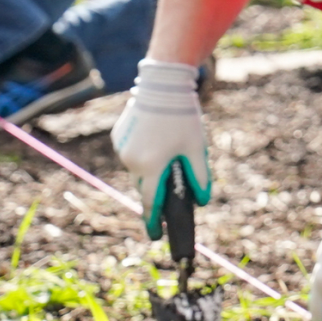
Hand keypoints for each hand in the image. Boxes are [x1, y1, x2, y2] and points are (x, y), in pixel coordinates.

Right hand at [112, 59, 210, 238]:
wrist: (162, 84)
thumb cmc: (182, 117)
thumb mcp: (195, 149)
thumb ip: (200, 177)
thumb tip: (202, 201)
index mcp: (150, 167)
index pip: (150, 203)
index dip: (153, 221)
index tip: (155, 236)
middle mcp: (131, 161)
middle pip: (144, 184)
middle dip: (156, 187)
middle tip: (172, 177)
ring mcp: (121, 148)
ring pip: (137, 168)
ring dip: (150, 167)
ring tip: (166, 148)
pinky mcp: (118, 135)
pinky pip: (131, 152)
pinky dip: (142, 152)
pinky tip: (155, 139)